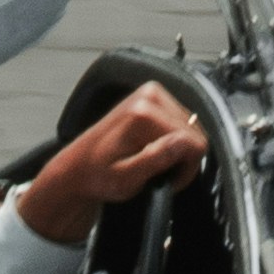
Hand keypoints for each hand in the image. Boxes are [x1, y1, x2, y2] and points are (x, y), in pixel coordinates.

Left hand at [20, 86, 208, 245]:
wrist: (78, 167)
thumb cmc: (97, 176)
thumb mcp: (125, 178)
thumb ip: (155, 159)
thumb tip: (184, 144)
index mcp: (143, 113)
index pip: (194, 141)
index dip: (187, 169)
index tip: (170, 181)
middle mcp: (150, 95)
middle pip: (195, 132)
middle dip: (184, 158)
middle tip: (162, 174)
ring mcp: (152, 93)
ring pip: (191, 127)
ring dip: (180, 150)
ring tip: (156, 163)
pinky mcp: (153, 96)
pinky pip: (181, 121)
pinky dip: (175, 141)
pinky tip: (157, 151)